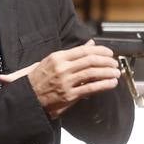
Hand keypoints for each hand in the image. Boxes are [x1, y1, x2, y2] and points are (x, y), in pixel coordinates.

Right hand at [0, 40, 120, 118]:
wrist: (27, 99)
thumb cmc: (37, 80)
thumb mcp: (50, 61)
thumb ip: (72, 53)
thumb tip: (89, 44)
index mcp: (57, 57)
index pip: (84, 50)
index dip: (100, 50)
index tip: (109, 53)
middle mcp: (62, 68)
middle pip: (91, 60)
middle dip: (107, 61)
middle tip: (115, 63)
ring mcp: (66, 82)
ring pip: (93, 73)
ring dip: (107, 72)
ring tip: (116, 72)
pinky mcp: (69, 95)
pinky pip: (90, 88)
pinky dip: (103, 85)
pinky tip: (111, 84)